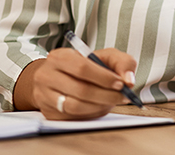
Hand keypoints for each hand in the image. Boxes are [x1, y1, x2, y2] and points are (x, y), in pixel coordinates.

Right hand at [19, 47, 136, 119]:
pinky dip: (91, 114)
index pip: (82, 68)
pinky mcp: (48, 113)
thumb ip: (121, 62)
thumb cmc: (84, 66)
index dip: (104, 77)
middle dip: (106, 95)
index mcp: (60, 57)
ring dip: (99, 106)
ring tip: (112, 102)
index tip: (121, 83)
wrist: (56, 78)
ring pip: (75, 106)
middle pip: (80, 89)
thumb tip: (129, 80)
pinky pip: (72, 118)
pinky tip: (99, 107)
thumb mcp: (103, 56)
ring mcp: (44, 96)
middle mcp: (47, 75)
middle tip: (123, 96)